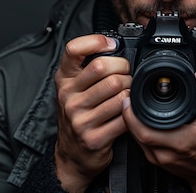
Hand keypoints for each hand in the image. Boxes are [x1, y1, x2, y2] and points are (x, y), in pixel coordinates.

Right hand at [54, 34, 131, 192]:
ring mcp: (79, 118)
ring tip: (127, 94)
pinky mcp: (93, 137)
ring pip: (117, 90)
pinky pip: (123, 116)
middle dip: (123, 69)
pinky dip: (131, 112)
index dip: (96, 41)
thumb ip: (87, 66)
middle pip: (103, 67)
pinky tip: (127, 112)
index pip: (73, 49)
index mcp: (64, 79)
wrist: (72, 154)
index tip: (111, 44)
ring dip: (130, 90)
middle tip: (127, 75)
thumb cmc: (79, 114)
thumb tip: (114, 44)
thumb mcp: (74, 87)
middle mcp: (68, 97)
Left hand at [122, 72, 195, 192]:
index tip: (131, 96)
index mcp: (181, 141)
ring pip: (136, 139)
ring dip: (132, 122)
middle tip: (130, 96)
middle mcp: (166, 153)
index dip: (132, 113)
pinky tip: (142, 119)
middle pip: (135, 133)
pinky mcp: (157, 161)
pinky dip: (138, 130)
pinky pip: (141, 144)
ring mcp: (160, 159)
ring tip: (133, 105)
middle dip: (129, 114)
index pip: (144, 130)